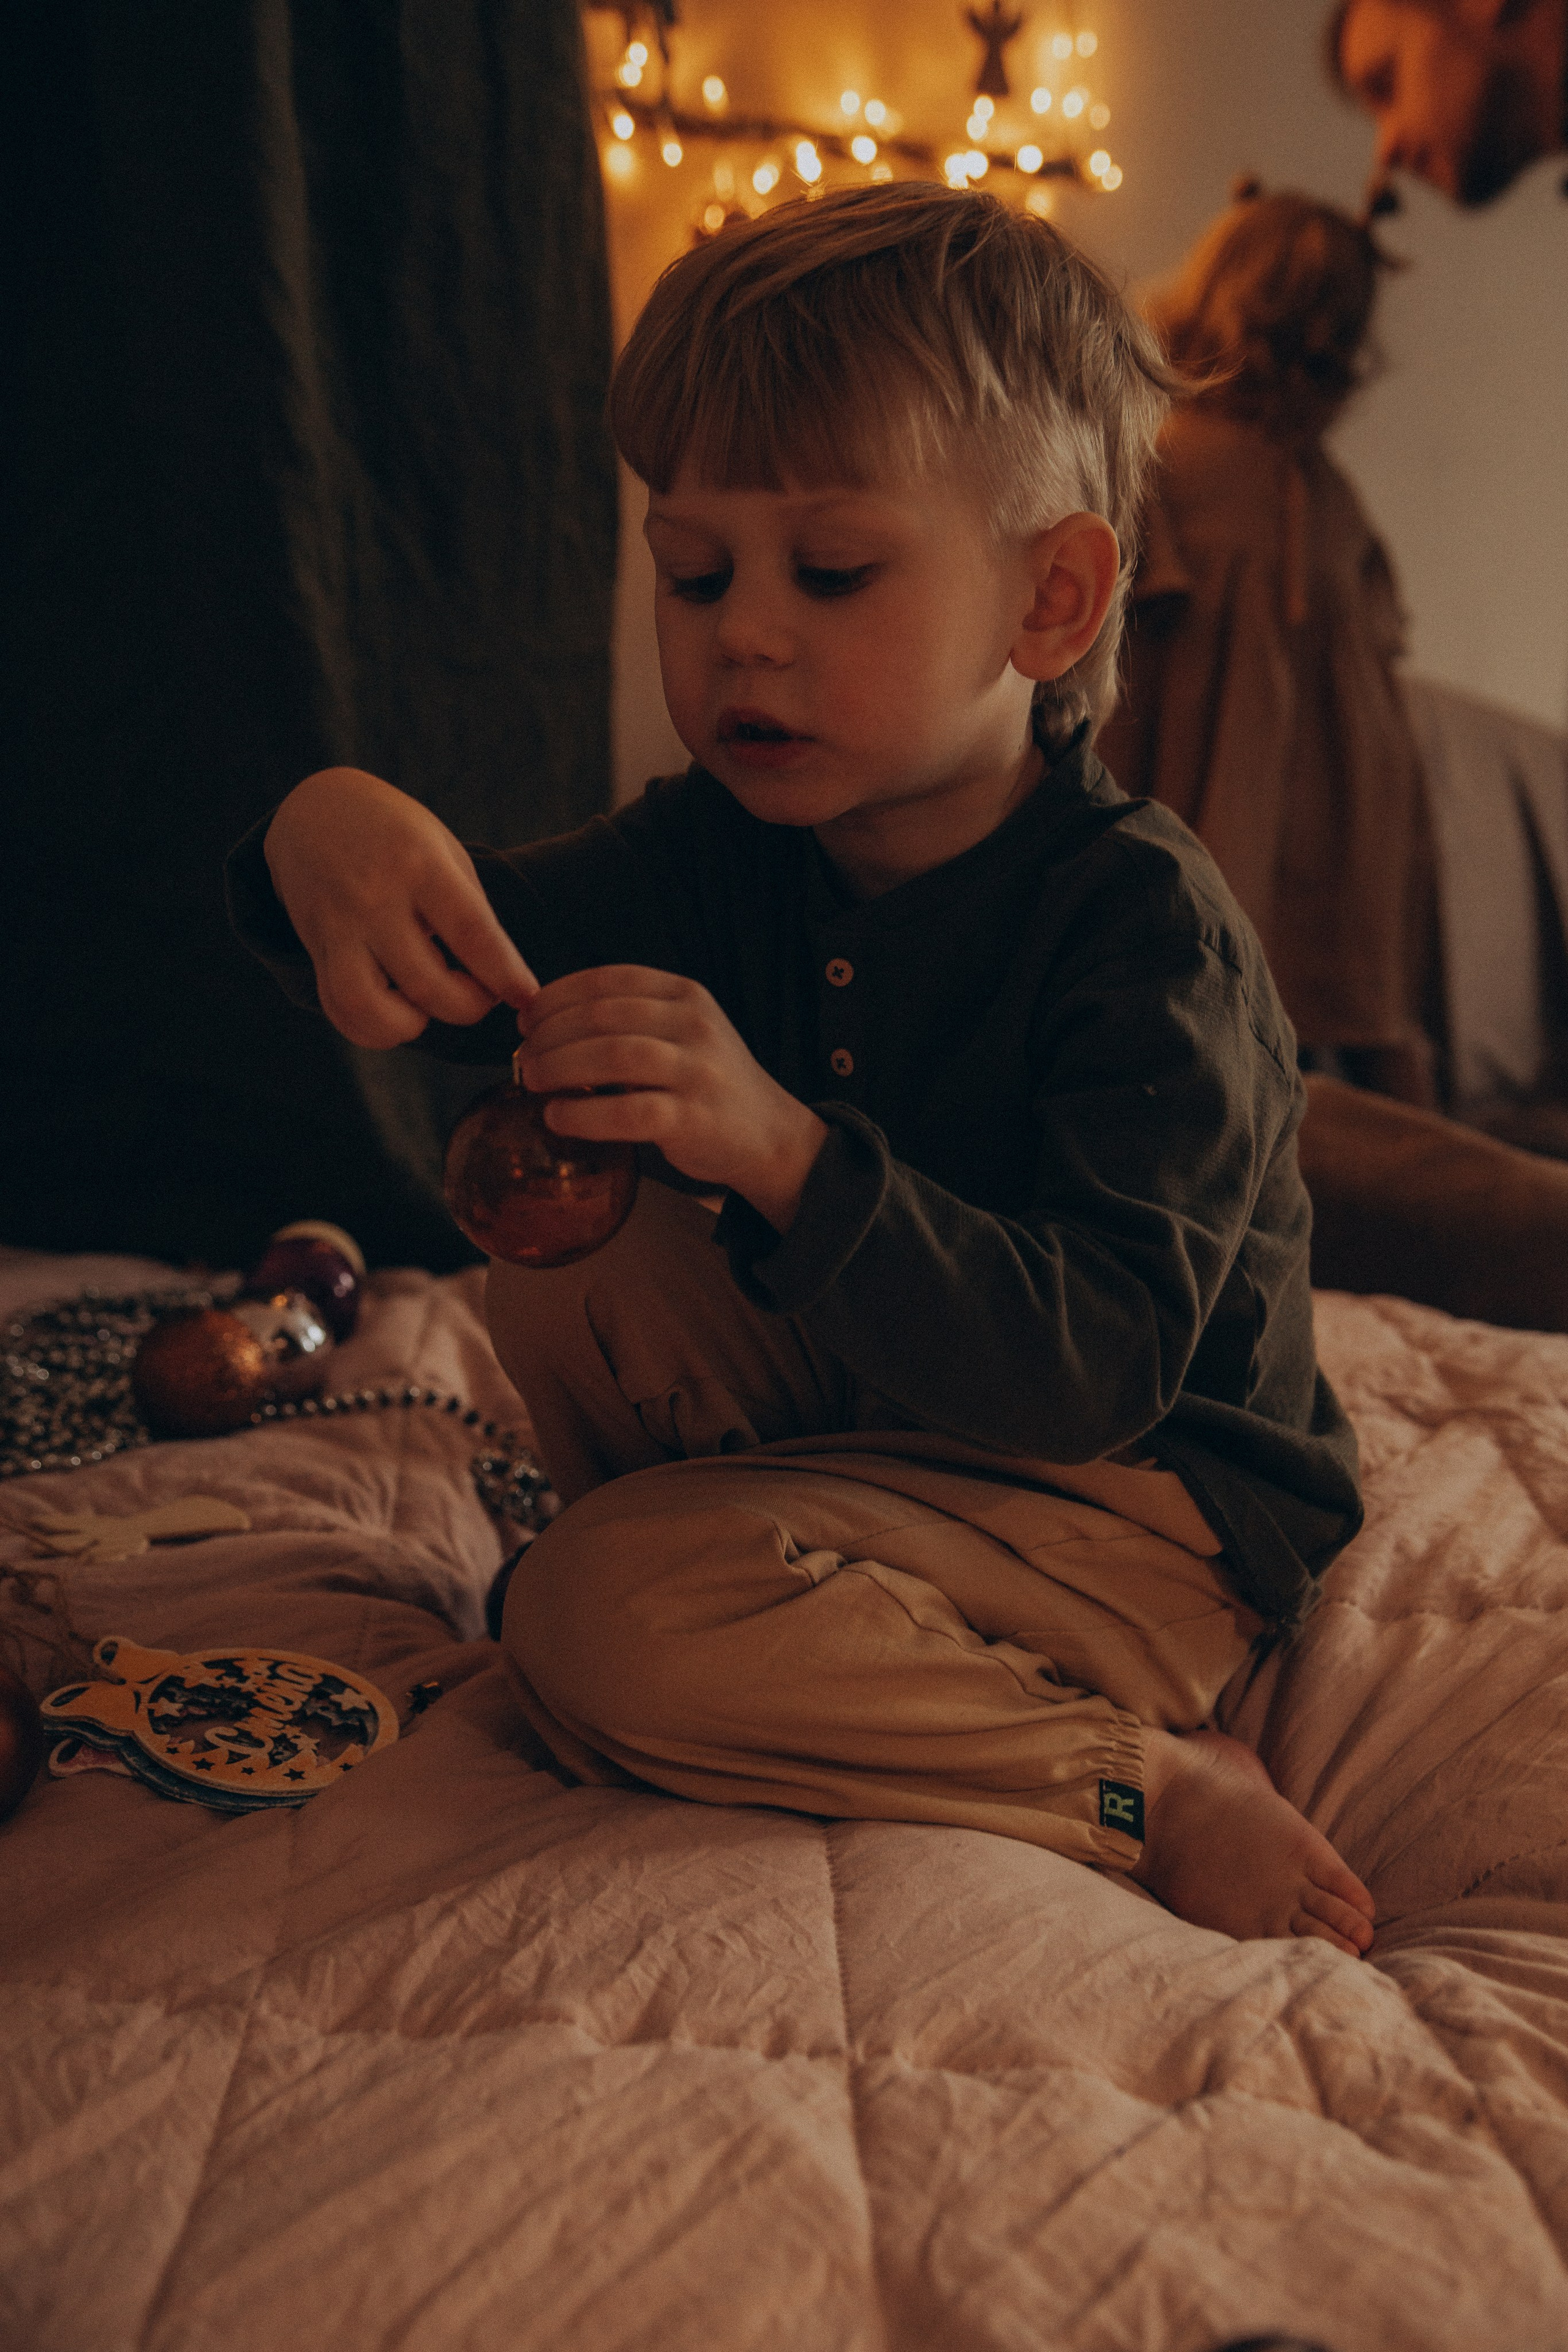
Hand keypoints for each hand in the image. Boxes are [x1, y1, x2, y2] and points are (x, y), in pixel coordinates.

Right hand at [264, 768, 536, 1046]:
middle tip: (478, 995)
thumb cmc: (397, 833)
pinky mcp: (315, 945)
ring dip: (407, 1026)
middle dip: (466, 1008)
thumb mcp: (443, 850)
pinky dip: (369, 1028)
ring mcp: (338, 924)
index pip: (471, 933)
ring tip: (425, 1009)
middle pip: (427, 984)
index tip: (526, 997)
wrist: (316, 808)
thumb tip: (499, 977)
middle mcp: (374, 896)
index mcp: (420, 864)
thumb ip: (471, 910)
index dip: (504, 975)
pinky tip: (393, 1012)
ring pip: (366, 1005)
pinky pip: (337, 1006)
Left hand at [518, 966, 827, 1233]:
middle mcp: (694, 1025)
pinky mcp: (692, 1118)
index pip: (610, 980)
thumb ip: (632, 1020)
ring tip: (534, 1081)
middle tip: (526, 1055)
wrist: (769, 1135)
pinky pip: (626, 1111)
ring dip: (560, 1066)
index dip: (559, 995)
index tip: (528, 1018)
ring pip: (612, 1055)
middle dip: (551, 1034)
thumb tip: (548, 1023)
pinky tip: (558, 1117)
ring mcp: (696, 1071)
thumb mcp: (683, 1033)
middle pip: (603, 1015)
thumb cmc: (708, 1084)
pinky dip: (583, 1114)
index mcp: (687, 995)